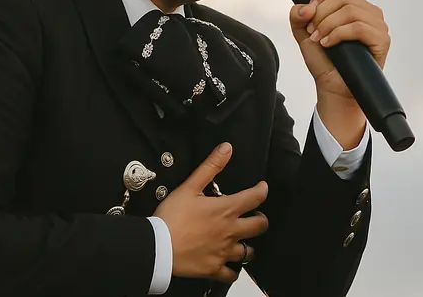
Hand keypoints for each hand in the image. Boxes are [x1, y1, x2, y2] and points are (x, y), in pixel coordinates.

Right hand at [153, 143, 268, 283]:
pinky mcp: (214, 268)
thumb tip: (227, 148)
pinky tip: (229, 266)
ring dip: (248, 246)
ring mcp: (224, 252)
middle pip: (259, 226)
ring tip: (243, 241)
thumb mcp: (189, 186)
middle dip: (261, 219)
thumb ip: (210, 167)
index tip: (262, 188)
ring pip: (248, 252)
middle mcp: (230, 231)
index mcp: (226, 210)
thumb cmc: (173, 216)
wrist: (159, 247)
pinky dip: (232, 270)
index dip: (262, 190)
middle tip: (256, 216)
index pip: (255, 198)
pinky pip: (231, 274)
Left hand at [289, 0, 389, 101]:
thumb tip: (306, 8)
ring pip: (351, 10)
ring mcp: (377, 25)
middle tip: (313, 31)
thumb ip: (297, 16)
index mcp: (354, 4)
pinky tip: (329, 43)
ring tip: (320, 39)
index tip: (310, 13)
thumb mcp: (303, 34)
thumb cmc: (324, 60)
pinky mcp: (381, 40)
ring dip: (328, 25)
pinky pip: (359, 27)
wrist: (333, 86)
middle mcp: (368, 11)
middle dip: (322, 13)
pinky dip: (339, 34)